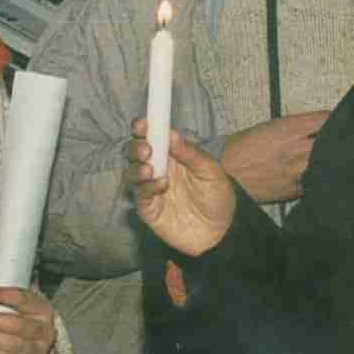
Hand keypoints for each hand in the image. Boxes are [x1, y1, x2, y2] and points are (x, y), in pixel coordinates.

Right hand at [126, 116, 234, 256]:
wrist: (223, 229)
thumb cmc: (218, 196)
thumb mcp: (210, 170)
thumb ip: (190, 153)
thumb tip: (171, 133)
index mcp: (170, 154)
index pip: (150, 136)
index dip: (142, 128)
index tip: (142, 124)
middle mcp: (157, 169)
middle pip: (134, 153)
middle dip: (135, 148)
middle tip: (146, 149)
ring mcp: (150, 189)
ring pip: (130, 173)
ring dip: (136, 169)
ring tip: (150, 170)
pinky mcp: (149, 209)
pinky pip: (140, 195)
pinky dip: (147, 188)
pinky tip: (162, 185)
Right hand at [220, 110, 330, 202]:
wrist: (223, 173)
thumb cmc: (241, 147)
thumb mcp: (269, 127)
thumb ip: (295, 128)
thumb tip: (318, 130)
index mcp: (289, 129)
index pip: (327, 120)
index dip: (333, 121)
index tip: (334, 124)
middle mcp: (296, 149)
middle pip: (331, 143)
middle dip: (334, 142)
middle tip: (335, 143)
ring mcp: (296, 172)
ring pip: (325, 165)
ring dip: (327, 162)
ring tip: (325, 161)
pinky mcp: (292, 190)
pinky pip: (312, 184)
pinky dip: (314, 180)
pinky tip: (309, 177)